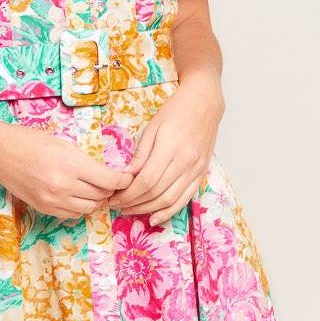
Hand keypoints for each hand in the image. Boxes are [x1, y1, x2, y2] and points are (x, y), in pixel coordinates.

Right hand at [0, 121, 136, 219]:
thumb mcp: (65, 144)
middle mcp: (63, 187)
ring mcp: (52, 201)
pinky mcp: (44, 208)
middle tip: (111, 182)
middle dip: (110, 189)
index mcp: (71, 166)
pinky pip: (72, 214)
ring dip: (96, 200)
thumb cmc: (32, 141)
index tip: (127, 177)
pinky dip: (80, 207)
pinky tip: (78, 195)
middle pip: (101, 196)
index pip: (109, 180)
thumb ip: (87, 161)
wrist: (0, 153)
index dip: (123, 180)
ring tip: (95, 189)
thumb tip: (108, 174)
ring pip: (88, 209)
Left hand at [106, 71, 223, 223]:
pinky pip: (185, 199)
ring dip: (148, 209)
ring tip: (131, 211)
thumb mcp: (152, 126)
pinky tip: (154, 218)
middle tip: (117, 205)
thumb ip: (141, 154)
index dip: (128, 194)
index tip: (114, 197)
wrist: (205, 102)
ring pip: (169, 199)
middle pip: (155, 192)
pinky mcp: (201, 174)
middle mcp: (185, 161)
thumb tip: (126, 176)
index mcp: (170, 147)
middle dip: (133, 203)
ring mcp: (196, 169)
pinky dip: (169, 211)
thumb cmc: (176, 110)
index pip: (145, 181)